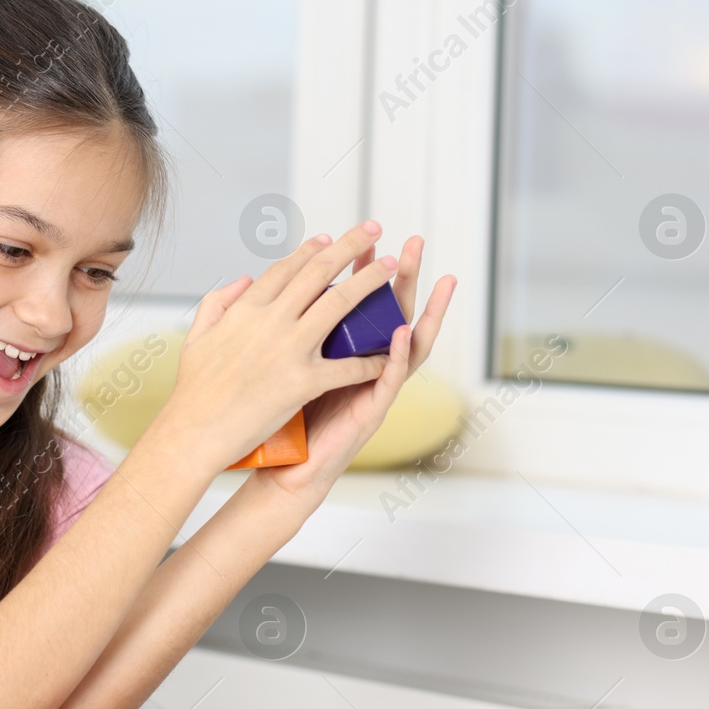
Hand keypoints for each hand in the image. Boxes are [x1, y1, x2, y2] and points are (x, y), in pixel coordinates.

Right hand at [152, 222, 402, 472]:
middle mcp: (270, 321)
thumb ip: (219, 301)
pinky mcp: (302, 381)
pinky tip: (384, 356)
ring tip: (390, 267)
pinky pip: (346, 366)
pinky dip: (368, 361)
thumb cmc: (194, 390)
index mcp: (245, 309)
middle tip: (373, 230)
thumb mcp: (197, 336)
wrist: (194, 431)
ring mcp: (288, 349)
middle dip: (350, 246)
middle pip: (318, 273)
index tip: (329, 238)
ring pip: (339, 304)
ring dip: (369, 282)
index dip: (311, 250)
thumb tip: (243, 279)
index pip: (285, 268)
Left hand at [253, 232, 456, 506]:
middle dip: (404, 277)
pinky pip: (388, 380)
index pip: (359, 301)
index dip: (364, 270)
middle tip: (413, 243)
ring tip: (437, 281)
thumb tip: (270, 295)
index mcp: (342, 351)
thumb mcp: (283, 367)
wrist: (282, 470)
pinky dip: (397, 356)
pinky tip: (401, 333)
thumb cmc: (283, 420)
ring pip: (407, 344)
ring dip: (424, 311)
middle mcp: (364, 366)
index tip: (365, 238)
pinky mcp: (371, 413)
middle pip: (389, 312)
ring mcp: (373, 388)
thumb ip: (286, 334)